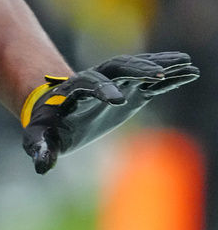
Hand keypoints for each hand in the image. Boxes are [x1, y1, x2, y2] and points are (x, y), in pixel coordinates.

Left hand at [21, 51, 198, 173]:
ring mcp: (115, 83)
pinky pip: (151, 81)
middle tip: (158, 75)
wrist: (55, 112)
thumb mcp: (39, 137)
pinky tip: (190, 72)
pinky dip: (170, 76)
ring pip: (137, 69)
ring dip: (160, 65)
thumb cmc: (46, 126)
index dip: (101, 90)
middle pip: (116, 68)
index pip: (87, 84)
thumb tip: (41, 166)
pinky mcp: (130, 90)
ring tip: (186, 62)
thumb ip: (40, 148)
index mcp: (72, 91)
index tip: (117, 101)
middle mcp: (95, 80)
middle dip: (136, 70)